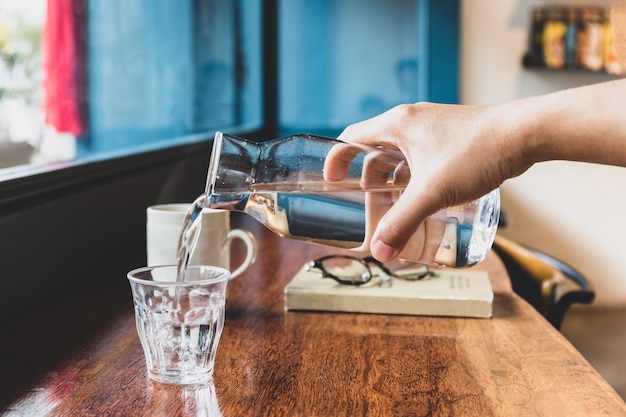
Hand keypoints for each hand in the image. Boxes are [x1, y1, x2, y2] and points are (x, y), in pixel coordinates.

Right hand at [334, 102, 527, 261]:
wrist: (526, 133)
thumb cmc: (476, 153)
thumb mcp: (432, 192)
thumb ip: (403, 223)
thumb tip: (381, 252)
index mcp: (396, 124)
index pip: (351, 137)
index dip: (336, 160)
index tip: (331, 182)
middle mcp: (410, 121)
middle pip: (375, 151)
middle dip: (369, 182)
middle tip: (372, 207)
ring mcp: (432, 127)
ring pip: (400, 156)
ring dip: (394, 182)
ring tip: (398, 208)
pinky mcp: (451, 136)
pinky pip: (421, 157)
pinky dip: (415, 178)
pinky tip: (427, 198)